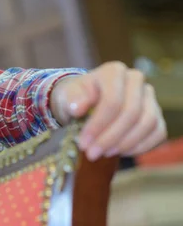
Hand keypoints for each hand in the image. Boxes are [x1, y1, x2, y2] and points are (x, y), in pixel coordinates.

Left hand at [50, 61, 166, 160]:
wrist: (85, 104)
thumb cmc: (76, 98)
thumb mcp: (67, 96)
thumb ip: (71, 99)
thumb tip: (78, 107)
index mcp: (114, 72)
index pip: (112, 100)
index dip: (98, 125)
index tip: (84, 143)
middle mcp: (136, 80)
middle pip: (131, 112)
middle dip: (110, 137)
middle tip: (92, 153)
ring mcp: (149, 97)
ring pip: (147, 123)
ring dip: (125, 143)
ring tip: (104, 153)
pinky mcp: (157, 114)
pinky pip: (157, 132)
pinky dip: (140, 146)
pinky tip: (120, 152)